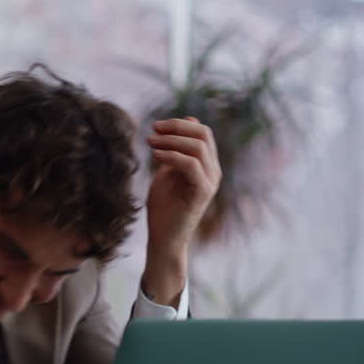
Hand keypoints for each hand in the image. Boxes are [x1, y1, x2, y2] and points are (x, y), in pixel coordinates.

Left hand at [142, 118, 220, 302]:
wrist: (164, 238)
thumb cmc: (163, 207)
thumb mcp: (167, 172)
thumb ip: (174, 152)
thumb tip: (179, 127)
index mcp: (206, 165)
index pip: (202, 133)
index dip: (180, 125)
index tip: (156, 126)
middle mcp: (213, 171)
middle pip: (203, 135)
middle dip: (176, 128)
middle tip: (153, 130)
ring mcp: (210, 182)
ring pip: (198, 147)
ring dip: (171, 140)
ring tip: (150, 142)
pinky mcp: (202, 192)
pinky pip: (191, 165)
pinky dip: (172, 156)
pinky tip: (155, 156)